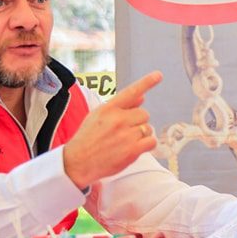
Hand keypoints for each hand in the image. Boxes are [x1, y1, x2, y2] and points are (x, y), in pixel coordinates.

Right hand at [63, 71, 162, 187]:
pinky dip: (146, 145)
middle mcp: (118, 119)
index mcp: (108, 108)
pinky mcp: (132, 150)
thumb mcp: (97, 116)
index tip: (158, 75)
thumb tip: (142, 97)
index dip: (147, 82)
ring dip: (141, 135)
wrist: (77, 162)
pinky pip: (151, 142)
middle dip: (138, 122)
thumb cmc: (87, 139)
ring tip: (125, 142)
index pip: (131, 92)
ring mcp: (126, 135)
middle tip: (125, 131)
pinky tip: (134, 148)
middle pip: (144, 114)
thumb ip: (120, 106)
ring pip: (148, 128)